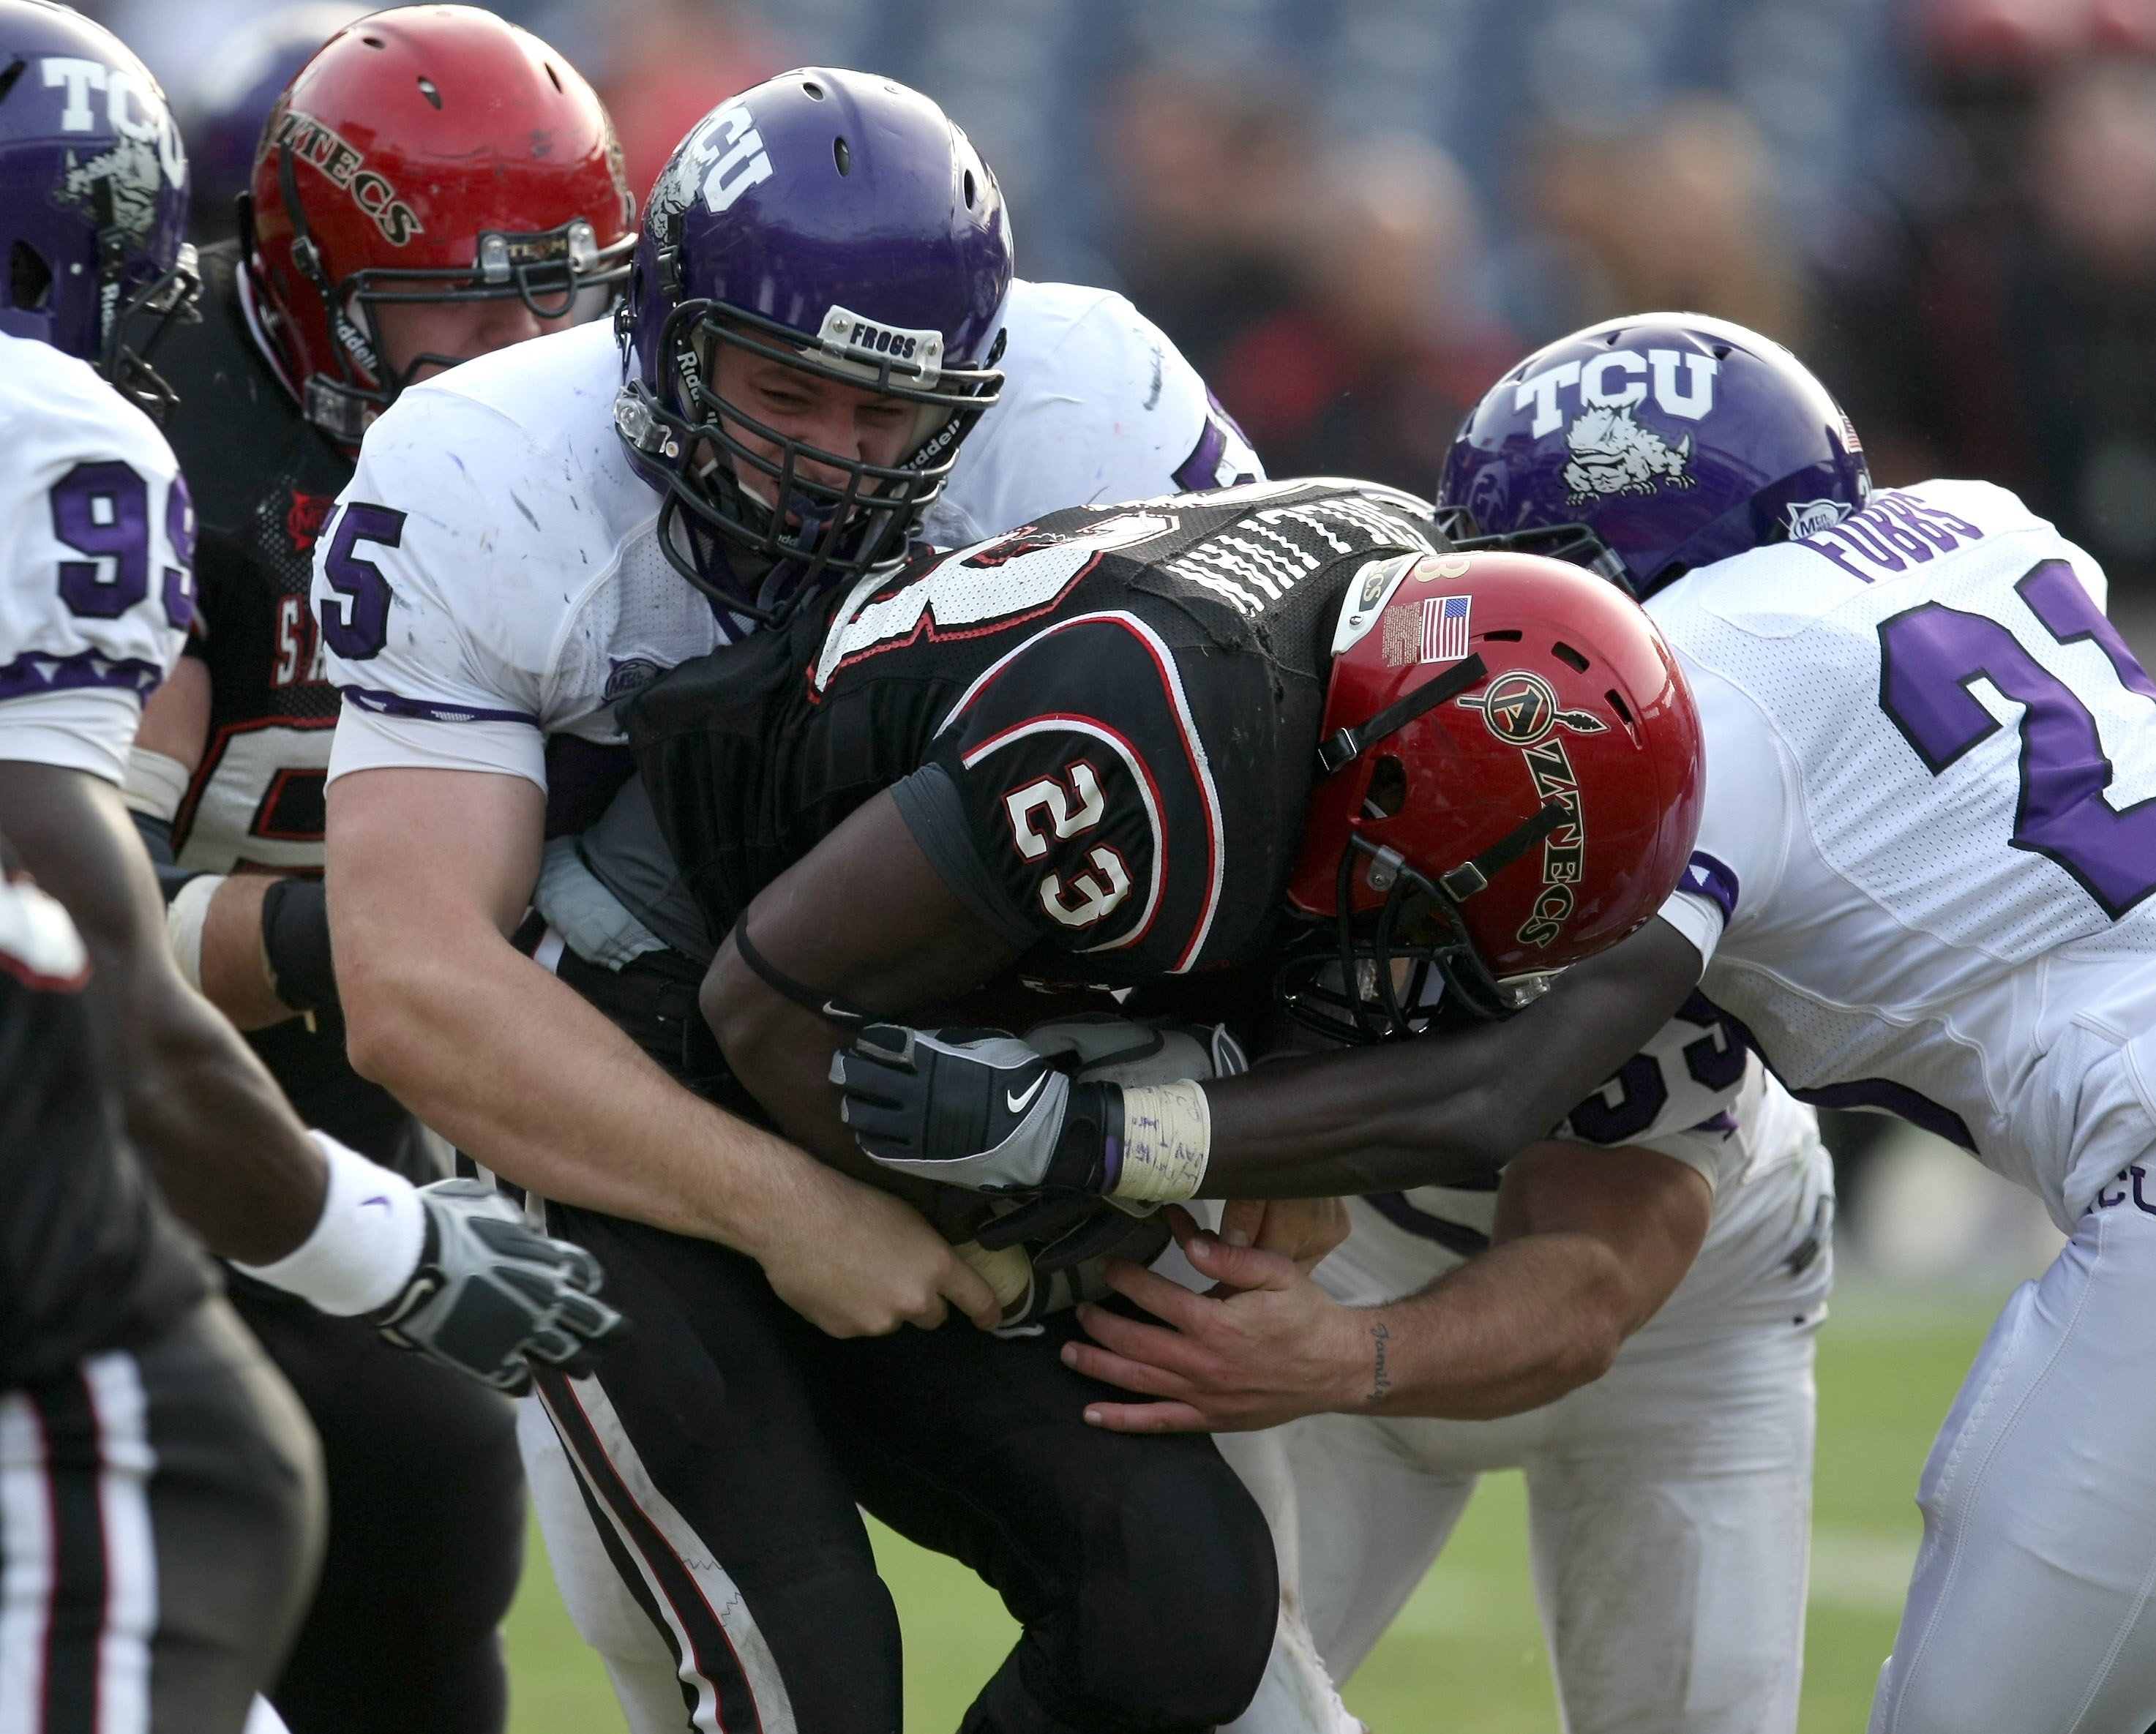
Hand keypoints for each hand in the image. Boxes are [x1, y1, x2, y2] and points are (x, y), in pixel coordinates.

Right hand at [374, 1180, 624, 1393]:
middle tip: (620, 1336)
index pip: (585, 1274)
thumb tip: (516, 1225)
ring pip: (565, 1355)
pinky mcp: (494, 1363)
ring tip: (585, 1369)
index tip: (591, 1290)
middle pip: (592, 1320)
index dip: (589, 1283)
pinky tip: (524, 1384)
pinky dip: (522, 1383)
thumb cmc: (443, 1222)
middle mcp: (545, 1299)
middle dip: (609, 1329)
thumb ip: (508, 1218)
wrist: (411, 1263)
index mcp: (546, 1259)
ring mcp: (523, 1334)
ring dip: (578, 1362)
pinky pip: (518, 1381)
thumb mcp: (485, 1202)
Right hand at [751, 1161, 1002, 1336]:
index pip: (976, 1298)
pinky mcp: (846, 1331)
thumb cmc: (852, 1203)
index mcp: (936, 1266)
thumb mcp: (907, 1218)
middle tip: (894, 1273)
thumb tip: (932, 1270)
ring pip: (891, 1320)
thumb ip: (928, 1252)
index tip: (993, 1320)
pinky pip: (856, 1324)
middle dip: (921, 1301)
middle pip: (933, 1316)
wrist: (795, 1217)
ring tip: (852, 1270)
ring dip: (881, 1304)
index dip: (988, 1311)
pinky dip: (849, 1309)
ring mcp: (879, 1321)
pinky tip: (832, 1282)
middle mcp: (914, 1300)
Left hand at [832, 1023, 1105, 1193]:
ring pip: (864, 1116)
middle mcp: (918, 1094)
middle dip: (847, 1069)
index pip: (884, 1044)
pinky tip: (867, 1132)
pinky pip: (880, 1150)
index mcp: (935, 1060)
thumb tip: (910, 1039)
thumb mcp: (988, 1043)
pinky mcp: (921, 1161)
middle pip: (863, 1078)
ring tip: (852, 1100)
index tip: (863, 1040)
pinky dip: (868, 1138)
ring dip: (853, 1104)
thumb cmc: (1020, 1082)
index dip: (868, 1041)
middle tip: (841, 1067)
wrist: (1044, 1135)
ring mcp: (916, 1131)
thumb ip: (946, 1039)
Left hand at [1061, 1207, 1374, 1432]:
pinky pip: (1158, 1423)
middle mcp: (1203, 1363)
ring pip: (1138, 1382)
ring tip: (1068, 1354)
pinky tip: (1092, 1415)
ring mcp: (1203, 1396)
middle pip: (1135, 1343)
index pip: (1156, 1297)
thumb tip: (1188, 1240)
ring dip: (1098, 1367)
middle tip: (1081, 1308)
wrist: (1336, 1367)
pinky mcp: (1209, 1418)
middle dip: (1101, 1324)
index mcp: (1217, 1324)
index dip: (1126, 1278)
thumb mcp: (1277, 1272)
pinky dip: (1122, 1420)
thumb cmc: (1306, 1316)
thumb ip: (1231, 1257)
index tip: (1107, 1265)